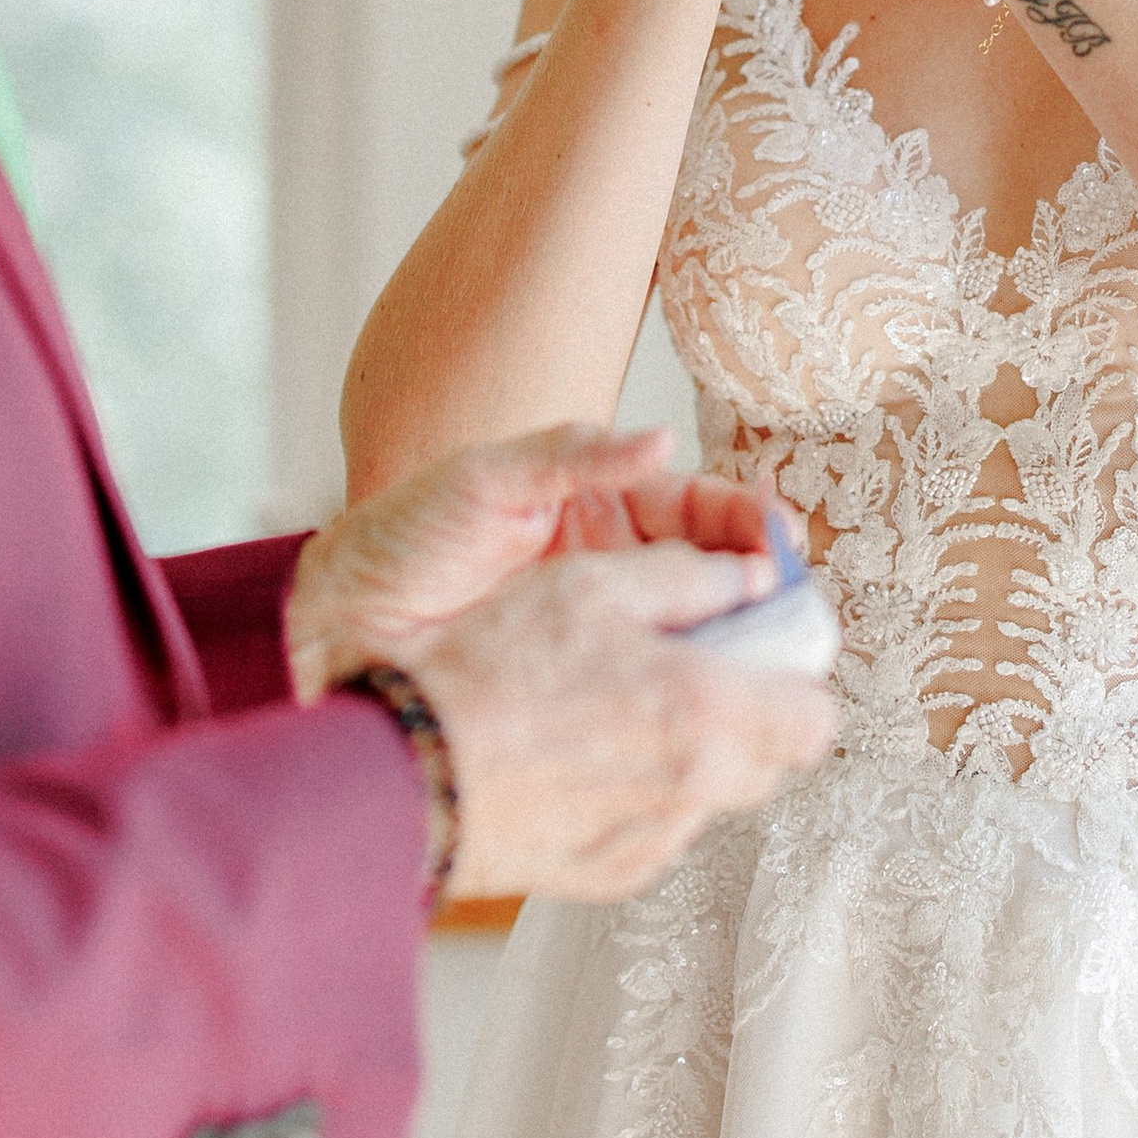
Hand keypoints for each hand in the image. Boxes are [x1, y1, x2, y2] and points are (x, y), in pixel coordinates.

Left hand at [285, 423, 778, 703]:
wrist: (341, 624)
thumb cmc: (403, 535)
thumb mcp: (484, 478)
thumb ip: (569, 453)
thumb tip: (655, 437)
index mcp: (599, 502)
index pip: (699, 506)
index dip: (747, 519)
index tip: (780, 539)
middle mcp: (611, 564)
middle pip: (714, 572)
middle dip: (763, 586)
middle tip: (796, 608)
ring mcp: (599, 626)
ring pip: (692, 632)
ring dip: (737, 643)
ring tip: (773, 658)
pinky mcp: (581, 680)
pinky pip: (650, 682)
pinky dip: (687, 690)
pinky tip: (712, 701)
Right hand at [407, 545, 838, 900]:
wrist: (405, 766)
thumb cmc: (490, 667)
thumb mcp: (591, 584)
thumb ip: (690, 577)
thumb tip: (750, 575)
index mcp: (706, 711)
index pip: (815, 721)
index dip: (796, 681)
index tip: (762, 654)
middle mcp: (693, 789)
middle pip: (771, 762)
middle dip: (746, 716)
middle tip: (688, 673)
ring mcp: (653, 842)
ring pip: (712, 797)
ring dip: (691, 756)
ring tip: (616, 713)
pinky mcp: (611, 876)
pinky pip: (657, 830)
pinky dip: (640, 795)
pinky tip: (580, 758)